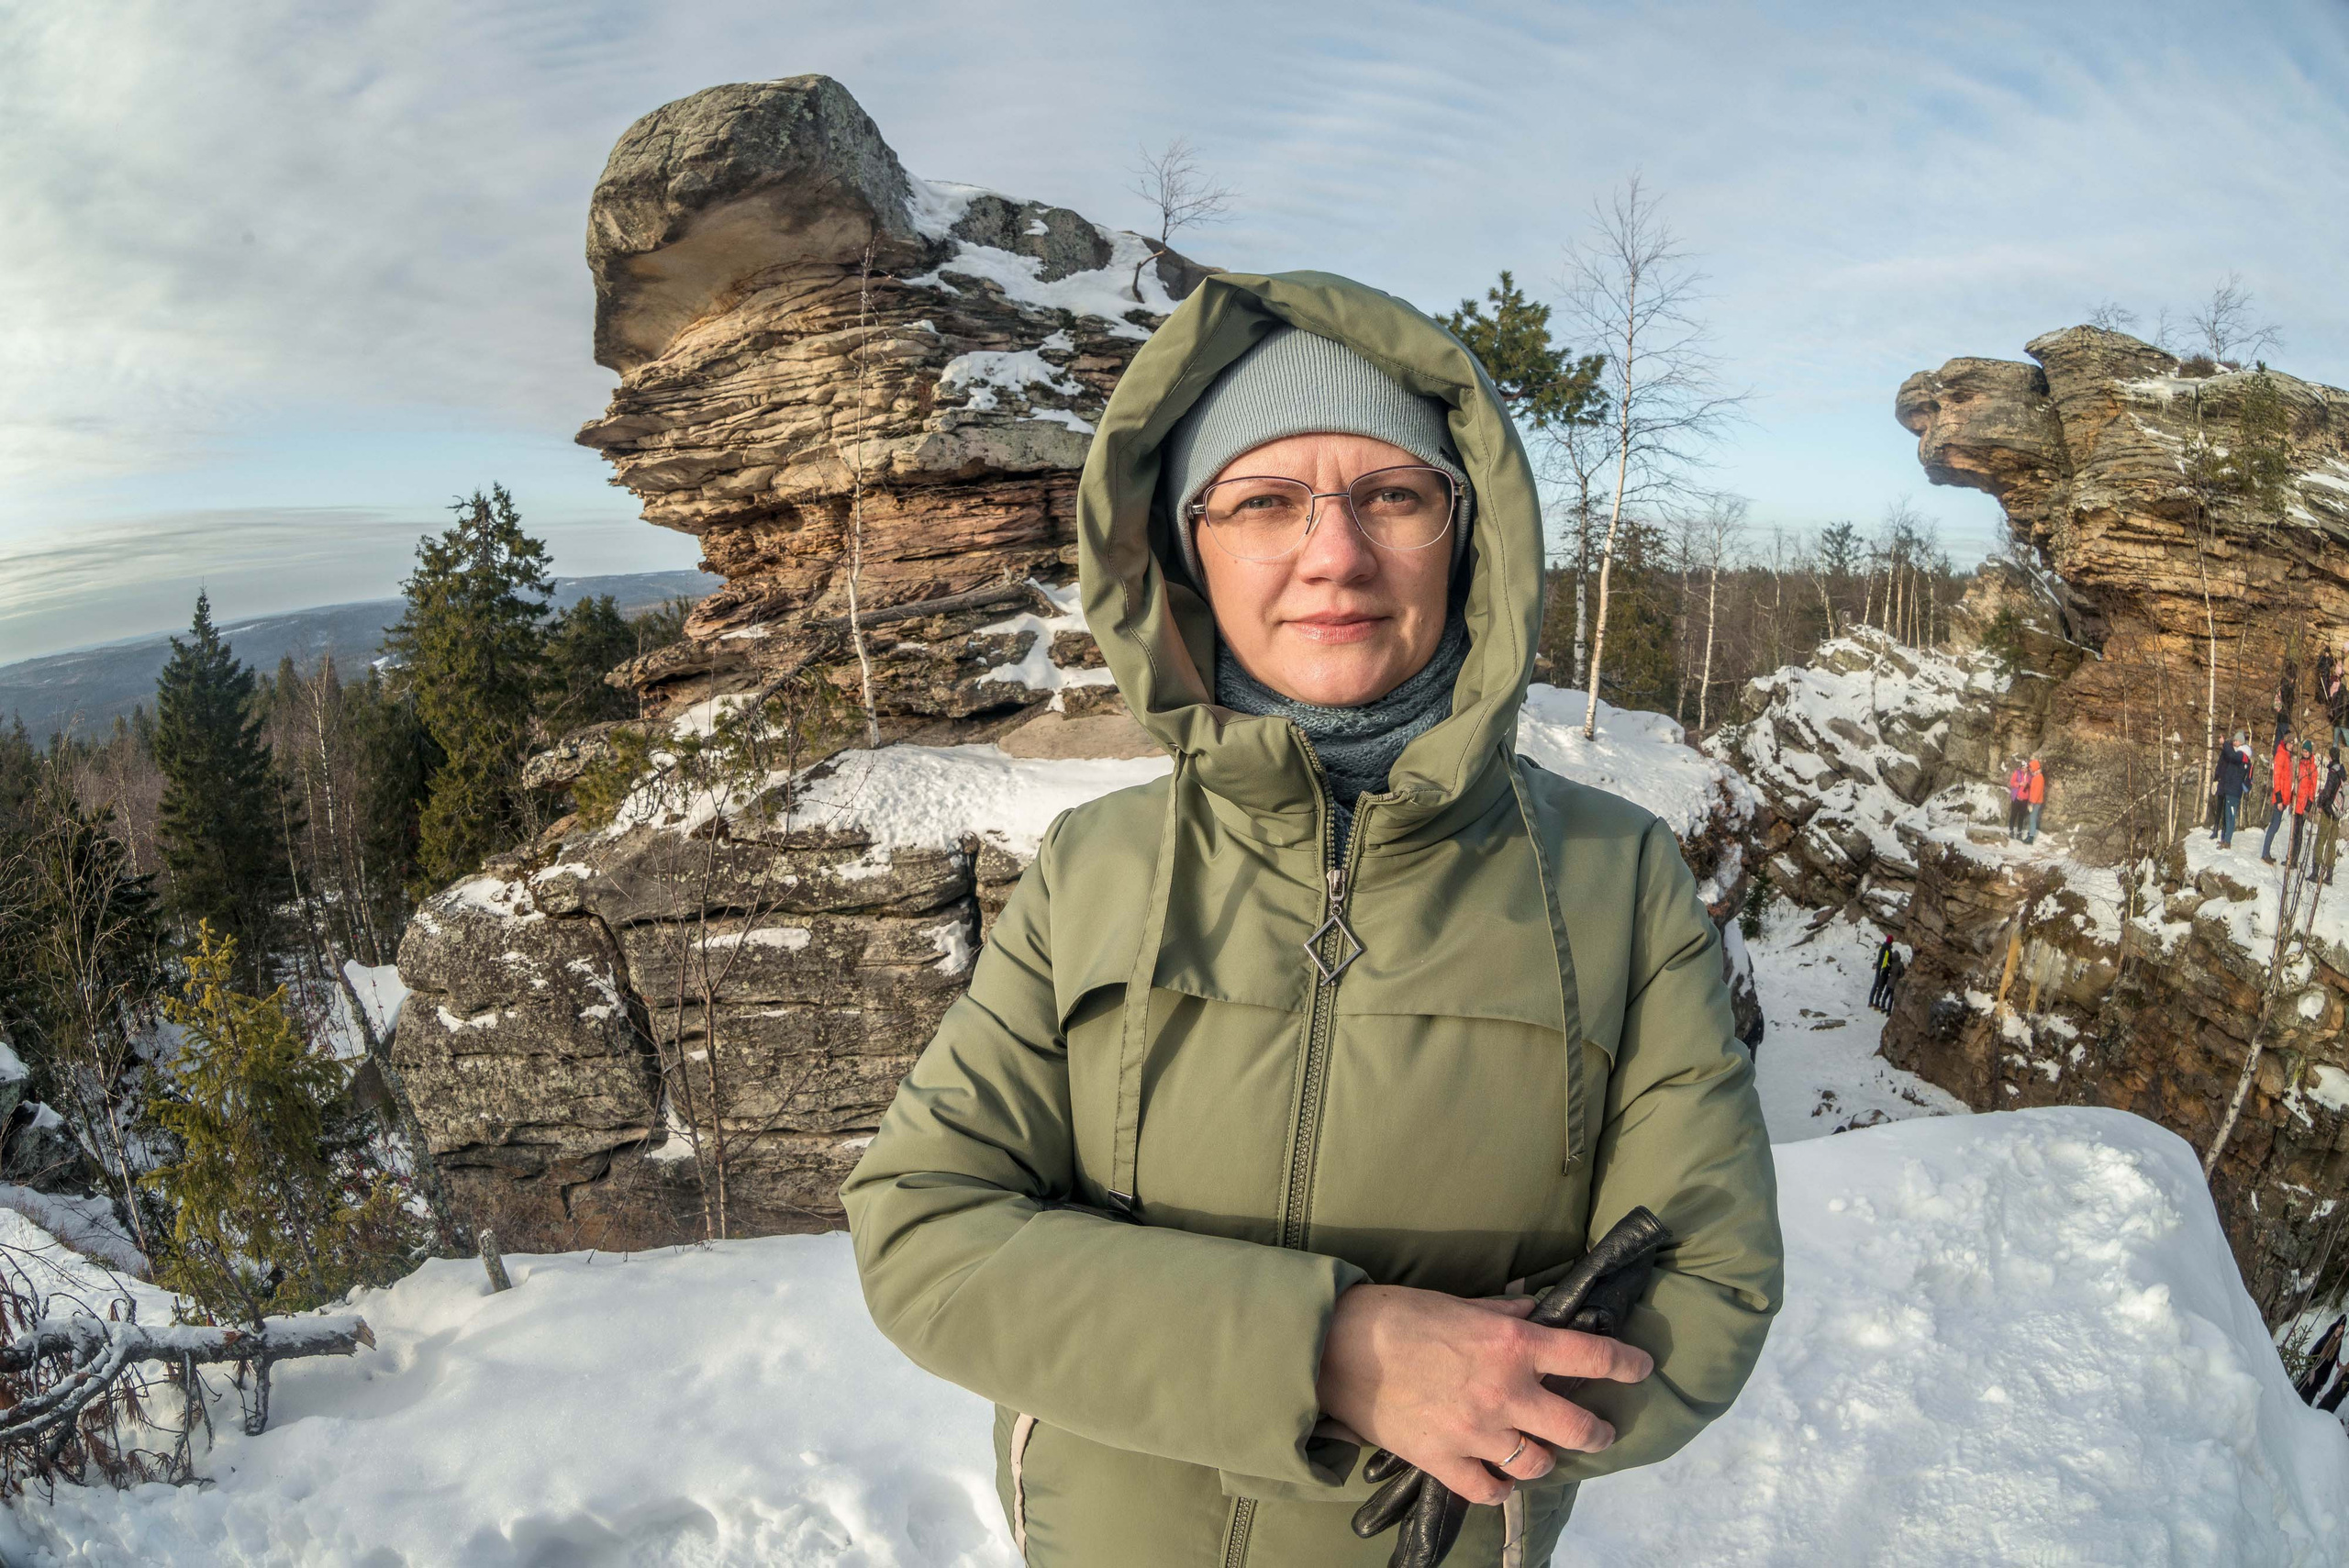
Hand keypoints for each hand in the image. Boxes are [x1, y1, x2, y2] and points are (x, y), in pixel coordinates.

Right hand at [1314, 1283, 1652, 1505]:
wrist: (1336, 1347)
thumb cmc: (1396, 1314)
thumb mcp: (1459, 1302)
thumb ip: (1503, 1312)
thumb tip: (1533, 1309)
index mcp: (1512, 1344)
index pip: (1591, 1357)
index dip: (1626, 1364)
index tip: (1640, 1367)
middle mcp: (1505, 1391)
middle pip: (1578, 1427)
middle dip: (1597, 1431)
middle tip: (1600, 1430)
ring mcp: (1476, 1432)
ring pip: (1538, 1464)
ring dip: (1547, 1459)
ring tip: (1544, 1453)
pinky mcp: (1443, 1460)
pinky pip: (1488, 1490)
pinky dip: (1499, 1487)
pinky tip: (1500, 1478)